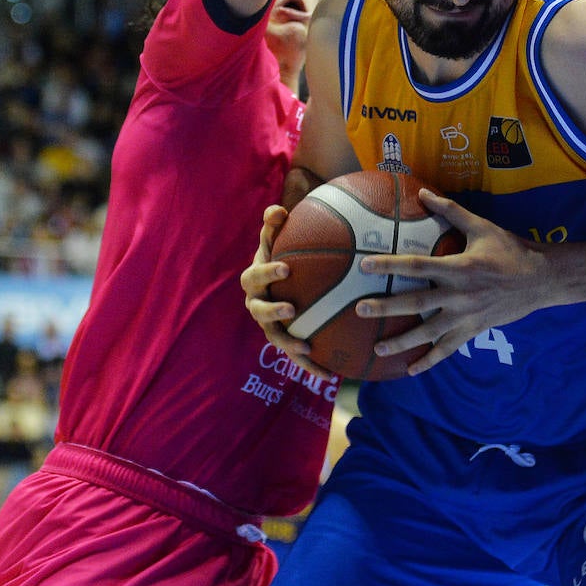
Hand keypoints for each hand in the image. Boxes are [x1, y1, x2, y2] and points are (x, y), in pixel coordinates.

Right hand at [241, 204, 339, 382]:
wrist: (281, 275)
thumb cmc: (282, 251)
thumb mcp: (277, 237)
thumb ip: (275, 225)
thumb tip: (276, 210)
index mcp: (254, 279)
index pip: (255, 276)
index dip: (267, 272)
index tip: (286, 268)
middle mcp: (256, 303)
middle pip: (258, 310)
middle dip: (273, 312)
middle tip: (291, 309)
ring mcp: (269, 324)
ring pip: (275, 338)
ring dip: (288, 344)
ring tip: (306, 348)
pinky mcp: (284, 339)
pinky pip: (295, 354)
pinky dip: (310, 365)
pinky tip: (332, 374)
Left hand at [354, 188, 550, 375]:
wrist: (541, 279)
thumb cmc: (510, 249)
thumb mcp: (481, 226)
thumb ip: (450, 210)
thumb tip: (423, 192)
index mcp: (458, 267)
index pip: (417, 266)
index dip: (390, 265)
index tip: (365, 265)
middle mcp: (459, 295)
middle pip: (416, 304)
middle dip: (386, 307)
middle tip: (360, 309)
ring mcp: (466, 316)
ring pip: (429, 333)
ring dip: (402, 342)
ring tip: (378, 347)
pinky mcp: (473, 330)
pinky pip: (448, 349)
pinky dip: (429, 361)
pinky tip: (410, 370)